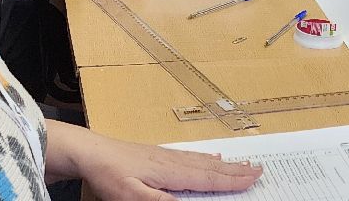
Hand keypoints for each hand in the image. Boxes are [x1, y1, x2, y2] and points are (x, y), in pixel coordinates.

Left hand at [72, 131, 262, 199]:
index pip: (208, 178)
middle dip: (235, 170)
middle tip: (258, 170)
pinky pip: (189, 156)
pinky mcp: (156, 154)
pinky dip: (205, 158)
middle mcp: (172, 161)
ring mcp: (165, 156)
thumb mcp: (133, 196)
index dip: (232, 181)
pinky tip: (208, 156)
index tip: (254, 179)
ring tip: (241, 164)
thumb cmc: (109, 174)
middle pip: (211, 167)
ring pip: (202, 161)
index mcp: (171, 172)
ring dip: (224, 164)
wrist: (89, 152)